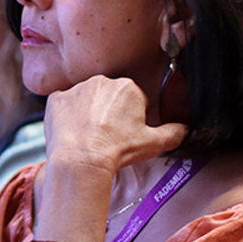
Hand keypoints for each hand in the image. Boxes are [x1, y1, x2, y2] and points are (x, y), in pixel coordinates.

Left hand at [44, 75, 186, 174]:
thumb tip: (186, 129)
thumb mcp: (154, 143)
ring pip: (83, 100)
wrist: (81, 159)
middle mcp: (101, 81)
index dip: (128, 118)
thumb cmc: (116, 150)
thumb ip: (175, 132)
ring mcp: (76, 88)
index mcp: (127, 87)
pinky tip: (71, 132)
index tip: (123, 132)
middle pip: (106, 97)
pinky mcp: (55, 99)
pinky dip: (65, 116)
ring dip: (85, 113)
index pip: (130, 100)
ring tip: (87, 136)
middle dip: (106, 113)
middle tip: (105, 135)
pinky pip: (62, 105)